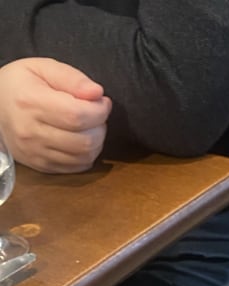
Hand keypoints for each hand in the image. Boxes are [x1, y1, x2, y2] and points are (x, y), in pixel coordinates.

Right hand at [0, 57, 111, 172]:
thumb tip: (97, 93)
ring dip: (97, 142)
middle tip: (97, 114)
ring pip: (84, 157)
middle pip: (84, 140)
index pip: (77, 115)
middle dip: (100, 127)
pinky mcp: (41, 166)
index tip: (103, 102)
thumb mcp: (41, 68)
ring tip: (90, 127)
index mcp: (31, 102)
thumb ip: (71, 77)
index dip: (99, 111)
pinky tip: (82, 140)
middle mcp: (32, 132)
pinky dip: (87, 155)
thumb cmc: (20, 84)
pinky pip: (76, 168)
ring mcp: (36, 153)